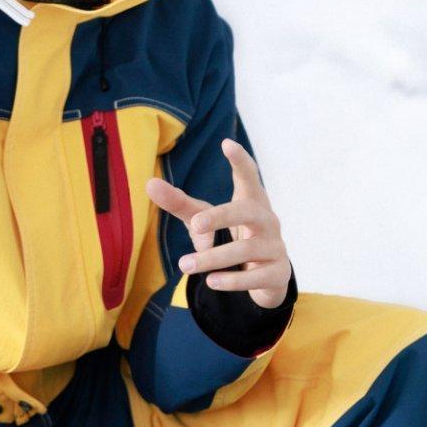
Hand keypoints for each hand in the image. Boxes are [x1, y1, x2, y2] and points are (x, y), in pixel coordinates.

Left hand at [144, 138, 291, 308]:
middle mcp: (267, 220)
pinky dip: (232, 281)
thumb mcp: (204, 220)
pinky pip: (256, 277)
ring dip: (214, 257)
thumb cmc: (231, 236)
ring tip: (185, 265)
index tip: (227, 144)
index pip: (249, 177)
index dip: (240, 161)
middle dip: (221, 216)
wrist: (266, 276)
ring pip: (247, 249)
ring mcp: (275, 247)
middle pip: (247, 211)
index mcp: (251, 201)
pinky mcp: (277, 273)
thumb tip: (149, 184)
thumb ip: (180, 203)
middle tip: (195, 225)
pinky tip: (210, 282)